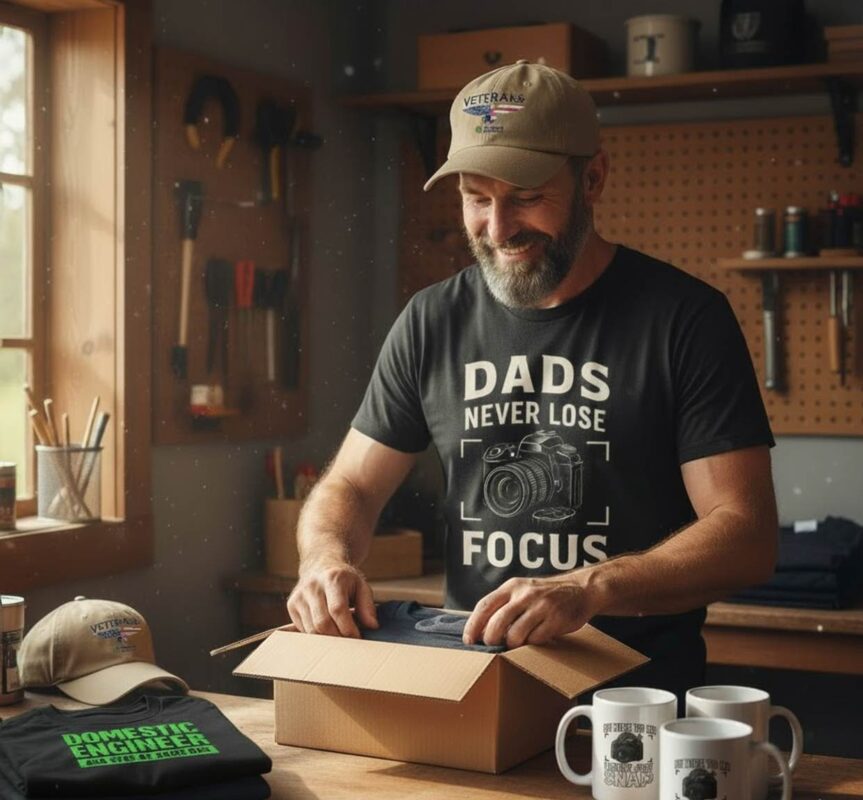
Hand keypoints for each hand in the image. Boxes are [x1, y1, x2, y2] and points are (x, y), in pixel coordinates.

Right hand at [286, 561, 377, 637]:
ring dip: (327, 640)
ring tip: (340, 636)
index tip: (358, 638)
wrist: (320, 565)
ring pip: (312, 630)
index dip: (348, 628)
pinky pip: (304, 630)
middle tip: (349, 642)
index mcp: (332, 579)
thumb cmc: (344, 579)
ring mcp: (299, 596)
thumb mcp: (361, 585)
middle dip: (338, 638)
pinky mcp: (291, 605)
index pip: (337, 610)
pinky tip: (327, 631)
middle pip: (322, 623)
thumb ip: (367, 605)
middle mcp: (312, 586)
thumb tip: (372, 626)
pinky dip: (317, 636)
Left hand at [462, 574, 595, 648]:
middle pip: (497, 623)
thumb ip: (503, 605)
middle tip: (492, 645)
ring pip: (515, 635)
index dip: (473, 625)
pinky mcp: (556, 619)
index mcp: (512, 586)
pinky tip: (535, 639)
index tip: (468, 640)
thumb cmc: (545, 594)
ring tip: (516, 642)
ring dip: (512, 644)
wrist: (579, 589)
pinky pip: (536, 639)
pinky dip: (532, 644)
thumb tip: (479, 629)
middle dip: (490, 639)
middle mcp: (525, 594)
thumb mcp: (521, 590)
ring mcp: (541, 606)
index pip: (485, 605)